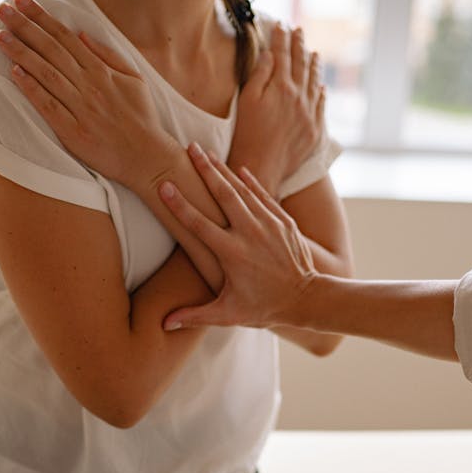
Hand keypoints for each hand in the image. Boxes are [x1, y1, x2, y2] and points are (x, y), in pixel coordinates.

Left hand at [0, 0, 175, 189]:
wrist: (146, 156)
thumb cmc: (140, 117)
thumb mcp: (134, 79)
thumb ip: (108, 55)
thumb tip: (81, 34)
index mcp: (102, 70)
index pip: (65, 37)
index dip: (42, 18)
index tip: (22, 1)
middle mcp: (89, 84)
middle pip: (51, 50)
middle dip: (25, 26)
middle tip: (2, 9)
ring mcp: (80, 108)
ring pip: (46, 73)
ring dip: (21, 52)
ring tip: (0, 36)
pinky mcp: (73, 131)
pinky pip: (48, 105)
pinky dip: (31, 88)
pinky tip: (14, 72)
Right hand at [158, 143, 316, 330]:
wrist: (307, 300)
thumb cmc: (264, 308)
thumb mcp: (228, 314)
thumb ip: (195, 315)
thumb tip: (164, 325)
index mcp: (232, 254)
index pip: (199, 224)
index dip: (180, 205)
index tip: (164, 186)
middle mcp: (250, 234)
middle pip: (223, 195)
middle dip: (205, 170)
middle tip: (189, 147)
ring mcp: (269, 225)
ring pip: (243, 191)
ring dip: (224, 170)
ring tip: (207, 152)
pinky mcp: (284, 223)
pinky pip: (265, 197)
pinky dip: (252, 182)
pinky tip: (240, 170)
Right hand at [229, 24, 324, 194]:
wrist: (262, 166)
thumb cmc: (247, 134)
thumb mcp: (247, 100)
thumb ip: (260, 75)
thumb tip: (270, 55)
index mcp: (281, 87)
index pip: (282, 56)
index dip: (281, 39)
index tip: (281, 25)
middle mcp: (299, 97)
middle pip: (300, 65)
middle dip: (299, 45)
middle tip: (299, 31)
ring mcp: (309, 113)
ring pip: (314, 83)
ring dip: (314, 66)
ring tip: (314, 53)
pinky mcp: (313, 129)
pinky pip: (321, 105)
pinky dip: (320, 92)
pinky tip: (320, 86)